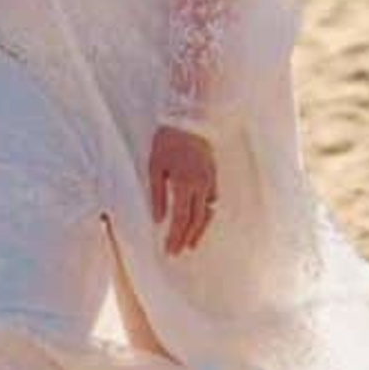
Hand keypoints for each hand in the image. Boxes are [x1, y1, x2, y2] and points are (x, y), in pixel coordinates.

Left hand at [148, 124, 216, 254]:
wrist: (189, 117)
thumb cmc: (168, 140)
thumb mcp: (155, 166)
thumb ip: (157, 195)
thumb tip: (158, 219)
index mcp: (185, 184)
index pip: (181, 219)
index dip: (175, 237)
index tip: (170, 250)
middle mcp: (201, 185)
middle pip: (196, 220)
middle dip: (186, 238)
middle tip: (178, 252)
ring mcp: (210, 180)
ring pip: (207, 212)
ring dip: (199, 230)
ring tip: (191, 243)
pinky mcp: (213, 174)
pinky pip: (212, 200)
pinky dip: (206, 213)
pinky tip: (200, 219)